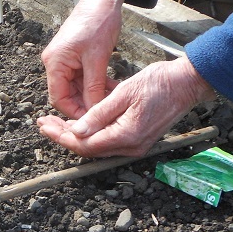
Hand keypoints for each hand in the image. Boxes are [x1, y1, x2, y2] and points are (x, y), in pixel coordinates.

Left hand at [36, 56, 215, 156]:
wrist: (188, 82)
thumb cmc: (158, 82)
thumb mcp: (123, 93)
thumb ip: (99, 114)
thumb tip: (76, 131)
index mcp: (127, 136)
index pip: (85, 144)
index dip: (61, 136)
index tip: (44, 126)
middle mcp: (131, 147)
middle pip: (88, 149)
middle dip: (64, 136)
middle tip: (44, 124)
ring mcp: (136, 145)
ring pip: (97, 146)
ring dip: (75, 135)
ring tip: (55, 122)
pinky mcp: (138, 139)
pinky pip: (108, 141)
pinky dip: (91, 132)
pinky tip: (78, 122)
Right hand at [41, 0, 133, 118]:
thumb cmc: (98, 23)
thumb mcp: (97, 59)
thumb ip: (93, 87)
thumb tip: (94, 111)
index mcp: (54, 63)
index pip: (58, 98)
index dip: (74, 112)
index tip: (92, 120)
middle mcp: (54, 63)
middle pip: (65, 95)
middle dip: (84, 105)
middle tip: (103, 113)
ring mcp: (63, 60)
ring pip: (74, 88)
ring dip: (91, 95)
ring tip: (110, 101)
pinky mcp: (72, 57)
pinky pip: (80, 78)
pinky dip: (93, 85)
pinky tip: (108, 89)